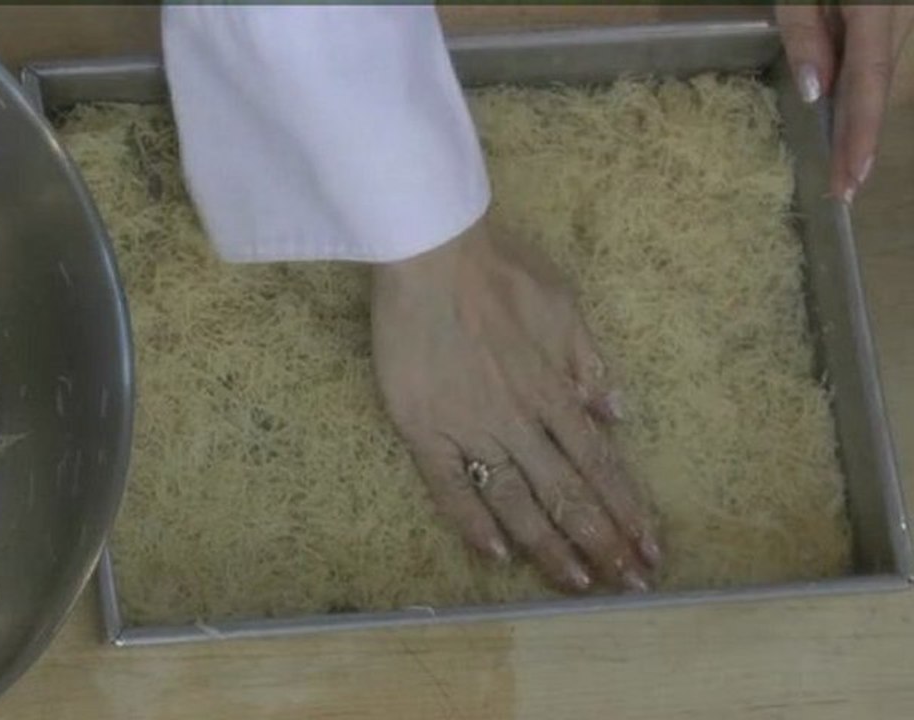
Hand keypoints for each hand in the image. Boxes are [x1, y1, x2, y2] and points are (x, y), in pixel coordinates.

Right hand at [371, 217, 660, 592]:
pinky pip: (450, 487)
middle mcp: (521, 419)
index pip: (600, 463)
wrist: (430, 252)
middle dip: (603, 541)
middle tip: (630, 585)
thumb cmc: (498, 271)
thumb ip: (590, 363)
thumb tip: (617, 415)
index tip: (650, 549)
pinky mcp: (425, 429)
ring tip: (577, 584)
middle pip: (568, 491)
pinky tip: (495, 556)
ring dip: (550, 545)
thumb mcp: (563, 305)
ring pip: (518, 500)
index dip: (627, 510)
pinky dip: (472, 523)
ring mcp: (472, 427)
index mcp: (555, 390)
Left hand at [776, 3, 913, 202]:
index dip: (862, 133)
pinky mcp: (892, 13)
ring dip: (857, 124)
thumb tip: (813, 92)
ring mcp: (901, 14)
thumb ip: (805, 31)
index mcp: (877, 7)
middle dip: (858, 143)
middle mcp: (900, 15)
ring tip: (842, 172)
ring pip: (877, 76)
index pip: (869, 82)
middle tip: (843, 193)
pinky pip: (873, 59)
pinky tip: (843, 125)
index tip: (853, 177)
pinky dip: (857, 95)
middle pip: (876, 88)